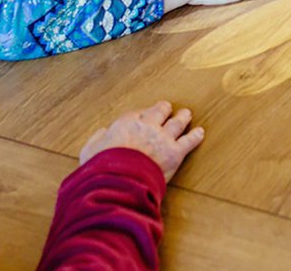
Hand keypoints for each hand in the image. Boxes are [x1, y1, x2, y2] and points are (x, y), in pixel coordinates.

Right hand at [79, 101, 203, 182]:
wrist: (119, 181)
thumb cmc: (101, 168)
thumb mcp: (89, 151)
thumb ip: (97, 139)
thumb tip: (103, 134)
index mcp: (126, 123)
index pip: (139, 113)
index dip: (144, 114)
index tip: (147, 115)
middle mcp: (147, 126)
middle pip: (160, 112)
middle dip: (165, 110)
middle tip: (168, 108)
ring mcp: (162, 138)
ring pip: (177, 122)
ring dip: (183, 117)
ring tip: (187, 114)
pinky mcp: (174, 153)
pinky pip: (189, 141)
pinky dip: (196, 136)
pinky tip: (200, 133)